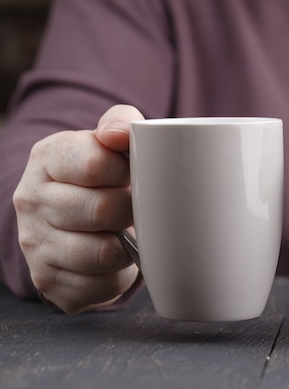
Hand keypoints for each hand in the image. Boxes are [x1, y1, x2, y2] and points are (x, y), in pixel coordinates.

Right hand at [13, 105, 144, 313]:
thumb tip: (121, 132)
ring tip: (127, 233)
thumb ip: (120, 121)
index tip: (134, 175)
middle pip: (103, 210)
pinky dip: (118, 277)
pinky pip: (99, 287)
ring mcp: (34, 244)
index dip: (129, 172)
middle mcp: (31, 201)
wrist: (74, 216)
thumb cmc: (103, 173)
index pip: (97, 164)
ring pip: (101, 253)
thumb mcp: (109, 138)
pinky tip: (116, 260)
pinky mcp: (48, 281)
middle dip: (132, 210)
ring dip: (127, 247)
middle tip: (138, 208)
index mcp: (47, 158)